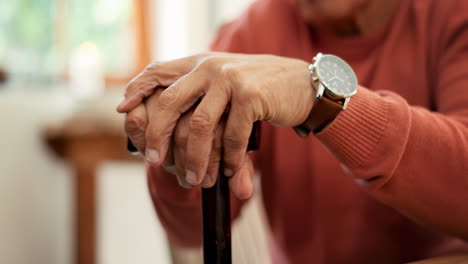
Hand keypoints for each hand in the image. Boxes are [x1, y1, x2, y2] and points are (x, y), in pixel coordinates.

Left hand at [118, 52, 313, 186]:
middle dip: (158, 136)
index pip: (157, 71)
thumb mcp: (225, 84)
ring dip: (195, 158)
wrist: (301, 84)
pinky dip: (228, 159)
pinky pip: (231, 136)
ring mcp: (230, 79)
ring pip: (199, 126)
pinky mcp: (251, 95)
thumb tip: (170, 132)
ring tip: (196, 179)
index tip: (124, 111)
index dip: (137, 89)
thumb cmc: (258, 90)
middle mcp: (210, 67)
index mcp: (199, 63)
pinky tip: (229, 172)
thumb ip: (200, 98)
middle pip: (170, 103)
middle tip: (156, 161)